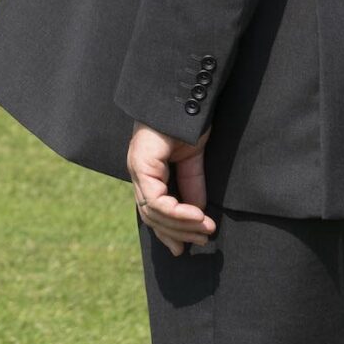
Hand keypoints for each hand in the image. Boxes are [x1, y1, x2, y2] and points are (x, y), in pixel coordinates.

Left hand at [129, 122, 213, 254]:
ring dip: (181, 225)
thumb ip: (192, 186)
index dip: (169, 232)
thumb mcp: (193, 160)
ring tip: (206, 230)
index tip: (187, 248)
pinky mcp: (142, 163)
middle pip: (151, 216)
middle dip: (178, 233)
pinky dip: (177, 212)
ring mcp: (138, 167)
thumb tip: (198, 216)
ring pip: (152, 211)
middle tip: (202, 241)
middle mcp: (139, 172)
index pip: (153, 212)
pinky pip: (156, 199)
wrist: (185, 95)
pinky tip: (198, 216)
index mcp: (148, 172)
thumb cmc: (187, 121)